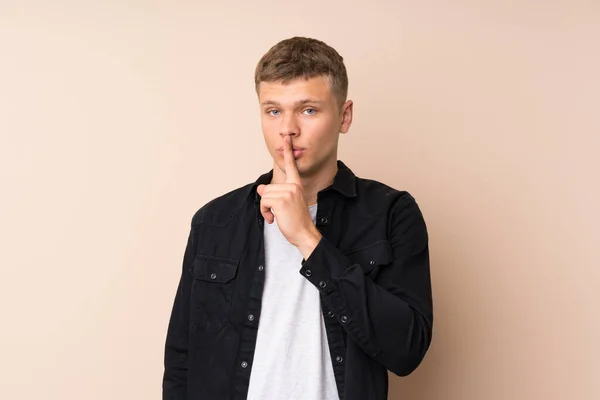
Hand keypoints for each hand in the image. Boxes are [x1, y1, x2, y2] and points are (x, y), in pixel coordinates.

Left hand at [257, 136, 321, 257]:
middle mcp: (293, 186)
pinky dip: (265, 212)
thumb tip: (261, 189)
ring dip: (266, 208)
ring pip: (265, 195)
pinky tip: (273, 219)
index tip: (286, 138)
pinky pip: (264, 202)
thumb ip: (275, 194)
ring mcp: (288, 193)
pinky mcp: (281, 201)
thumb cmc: (297, 221)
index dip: (288, 152)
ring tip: (276, 216)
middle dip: (267, 202)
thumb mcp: (286, 204)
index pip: (291, 166)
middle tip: (276, 213)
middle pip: (268, 188)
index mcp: (296, 185)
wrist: (304, 234)